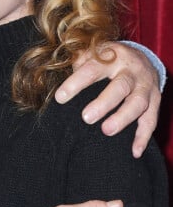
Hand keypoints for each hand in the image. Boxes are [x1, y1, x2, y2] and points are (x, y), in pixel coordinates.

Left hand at [54, 43, 160, 157]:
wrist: (141, 59)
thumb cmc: (107, 61)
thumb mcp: (92, 54)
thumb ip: (76, 64)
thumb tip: (52, 78)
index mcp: (113, 56)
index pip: (93, 69)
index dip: (76, 83)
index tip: (60, 98)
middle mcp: (132, 70)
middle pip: (121, 86)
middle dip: (104, 102)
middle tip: (86, 118)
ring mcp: (146, 86)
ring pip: (138, 103)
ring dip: (123, 118)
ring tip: (107, 131)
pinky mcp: (155, 101)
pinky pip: (151, 120)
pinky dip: (143, 137)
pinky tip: (133, 152)